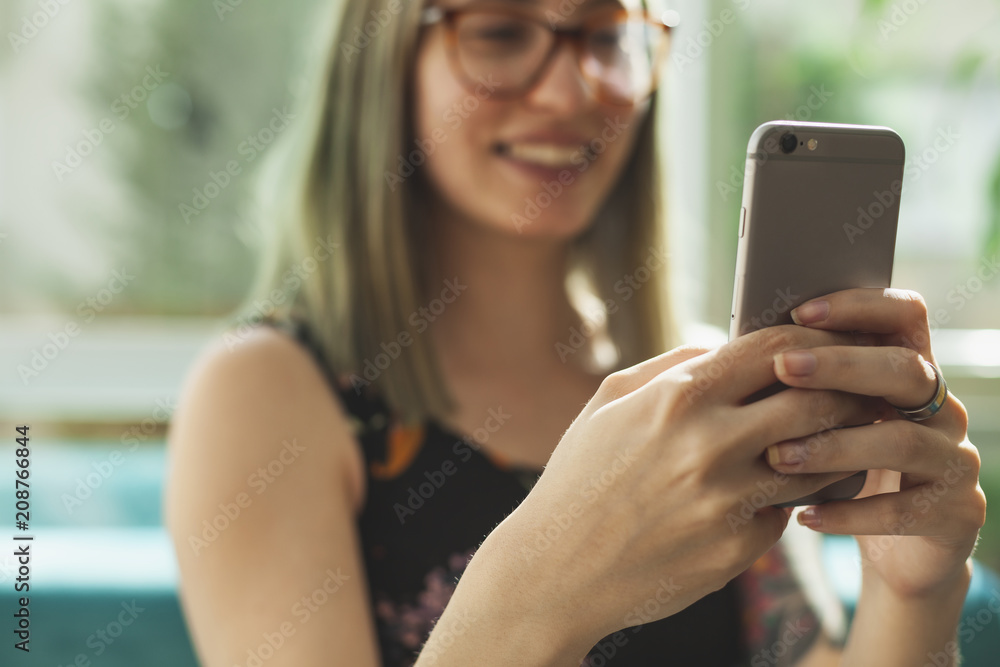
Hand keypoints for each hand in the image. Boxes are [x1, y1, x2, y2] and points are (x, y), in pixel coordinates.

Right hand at [494, 326, 878, 649]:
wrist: (556, 569)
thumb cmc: (579, 477)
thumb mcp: (608, 403)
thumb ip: (673, 367)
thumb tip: (726, 347)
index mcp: (676, 399)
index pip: (774, 349)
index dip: (813, 338)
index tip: (829, 341)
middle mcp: (708, 446)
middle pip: (816, 401)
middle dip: (845, 391)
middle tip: (856, 390)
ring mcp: (726, 502)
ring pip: (818, 460)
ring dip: (836, 445)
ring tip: (835, 437)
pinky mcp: (736, 550)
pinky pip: (785, 512)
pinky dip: (791, 498)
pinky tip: (787, 490)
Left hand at [763, 288, 986, 597]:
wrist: (901, 553)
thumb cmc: (846, 472)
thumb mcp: (828, 423)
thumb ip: (803, 388)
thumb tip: (733, 348)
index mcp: (910, 373)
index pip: (904, 315)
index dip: (860, 306)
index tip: (800, 312)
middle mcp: (943, 409)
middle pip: (906, 370)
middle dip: (842, 365)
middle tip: (784, 368)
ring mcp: (956, 461)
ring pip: (903, 441)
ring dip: (835, 446)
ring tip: (777, 455)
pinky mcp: (958, 514)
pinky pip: (904, 511)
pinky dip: (850, 513)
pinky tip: (805, 516)